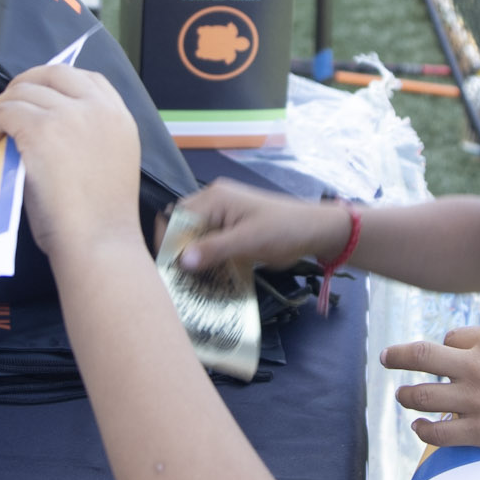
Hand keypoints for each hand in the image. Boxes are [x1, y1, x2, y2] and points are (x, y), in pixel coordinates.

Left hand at [0, 66, 141, 260]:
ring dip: (1, 107)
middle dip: (26, 84)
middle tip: (7, 106)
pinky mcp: (42, 129)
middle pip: (54, 73)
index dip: (58, 82)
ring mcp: (70, 115)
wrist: (98, 241)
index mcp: (121, 117)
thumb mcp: (106, 162)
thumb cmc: (100, 220)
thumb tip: (40, 126)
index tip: (39, 96)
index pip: (89, 78)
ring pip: (24, 91)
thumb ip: (85, 137)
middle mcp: (99, 108)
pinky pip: (5, 111)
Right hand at [171, 178, 351, 272]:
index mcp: (214, 197)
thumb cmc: (283, 230)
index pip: (178, 217)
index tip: (165, 269)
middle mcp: (214, 202)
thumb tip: (182, 260)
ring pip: (194, 236)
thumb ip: (214, 249)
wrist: (314, 231)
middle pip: (182, 226)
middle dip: (177, 250)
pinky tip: (203, 276)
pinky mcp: (231, 229)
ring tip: (185, 281)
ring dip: (190, 257)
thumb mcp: (248, 241)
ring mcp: (222, 215)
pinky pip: (209, 242)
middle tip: (173, 278)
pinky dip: (204, 258)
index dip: (168, 241)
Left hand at [382, 327, 479, 459]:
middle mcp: (476, 364)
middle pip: (420, 356)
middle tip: (385, 357)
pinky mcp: (478, 431)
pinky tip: (419, 427)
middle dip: (397, 356)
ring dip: (405, 394)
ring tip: (401, 395)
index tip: (447, 355)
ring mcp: (474, 399)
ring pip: (421, 394)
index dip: (446, 347)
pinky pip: (436, 432)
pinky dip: (422, 429)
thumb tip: (477, 362)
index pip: (451, 338)